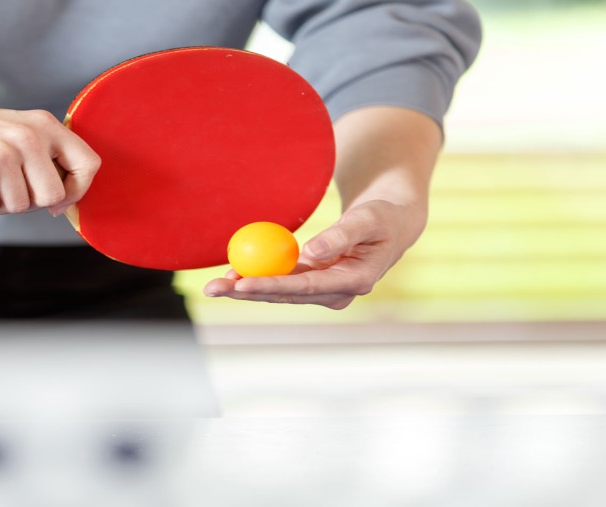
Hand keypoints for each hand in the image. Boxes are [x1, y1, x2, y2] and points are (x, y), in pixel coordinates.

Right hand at [0, 96, 100, 216]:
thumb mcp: (12, 132)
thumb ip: (41, 156)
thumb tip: (64, 200)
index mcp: (43, 124)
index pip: (89, 164)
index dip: (77, 191)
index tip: (57, 201)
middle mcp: (28, 135)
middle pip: (52, 197)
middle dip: (27, 204)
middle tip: (1, 190)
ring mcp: (3, 152)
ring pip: (18, 207)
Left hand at [203, 106, 441, 309]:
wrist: (392, 224)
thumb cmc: (382, 217)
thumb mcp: (367, 218)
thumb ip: (341, 235)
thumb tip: (310, 253)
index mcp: (354, 282)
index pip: (304, 287)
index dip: (270, 286)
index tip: (241, 282)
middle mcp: (336, 294)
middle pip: (284, 296)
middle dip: (246, 294)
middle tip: (213, 288)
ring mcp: (323, 291)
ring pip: (278, 292)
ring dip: (245, 289)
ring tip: (213, 284)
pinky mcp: (313, 282)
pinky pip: (280, 281)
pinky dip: (256, 277)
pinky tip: (231, 274)